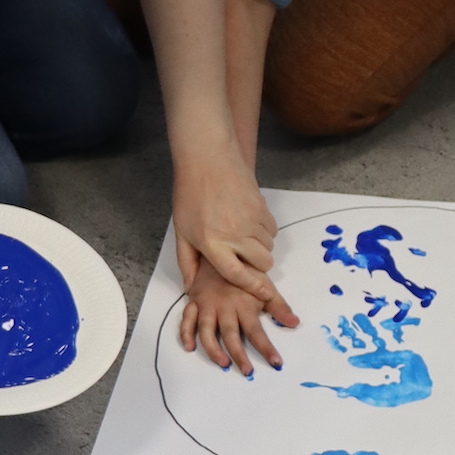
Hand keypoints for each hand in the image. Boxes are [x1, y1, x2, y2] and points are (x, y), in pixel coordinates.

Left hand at [173, 152, 278, 299]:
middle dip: (257, 266)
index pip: (238, 274)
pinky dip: (264, 232)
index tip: (265, 295)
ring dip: (260, 248)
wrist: (208, 159)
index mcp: (213, 243)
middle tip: (243, 257)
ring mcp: (251, 220)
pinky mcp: (262, 208)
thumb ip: (187, 262)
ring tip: (241, 235)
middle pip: (262, 263)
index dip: (253, 287)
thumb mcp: (182, 232)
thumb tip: (191, 287)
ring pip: (269, 247)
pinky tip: (248, 222)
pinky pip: (272, 231)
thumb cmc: (190, 195)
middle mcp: (235, 235)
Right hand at [179, 253, 299, 375]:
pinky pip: (187, 319)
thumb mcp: (265, 287)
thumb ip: (279, 307)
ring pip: (207, 331)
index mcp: (244, 305)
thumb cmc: (246, 271)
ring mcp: (207, 305)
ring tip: (223, 364)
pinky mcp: (194, 302)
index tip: (276, 363)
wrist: (220, 251)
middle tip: (247, 372)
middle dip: (239, 355)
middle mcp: (225, 307)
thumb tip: (295, 323)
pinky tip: (189, 347)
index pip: (257, 331)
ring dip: (213, 349)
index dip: (266, 348)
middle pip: (231, 335)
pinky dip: (185, 333)